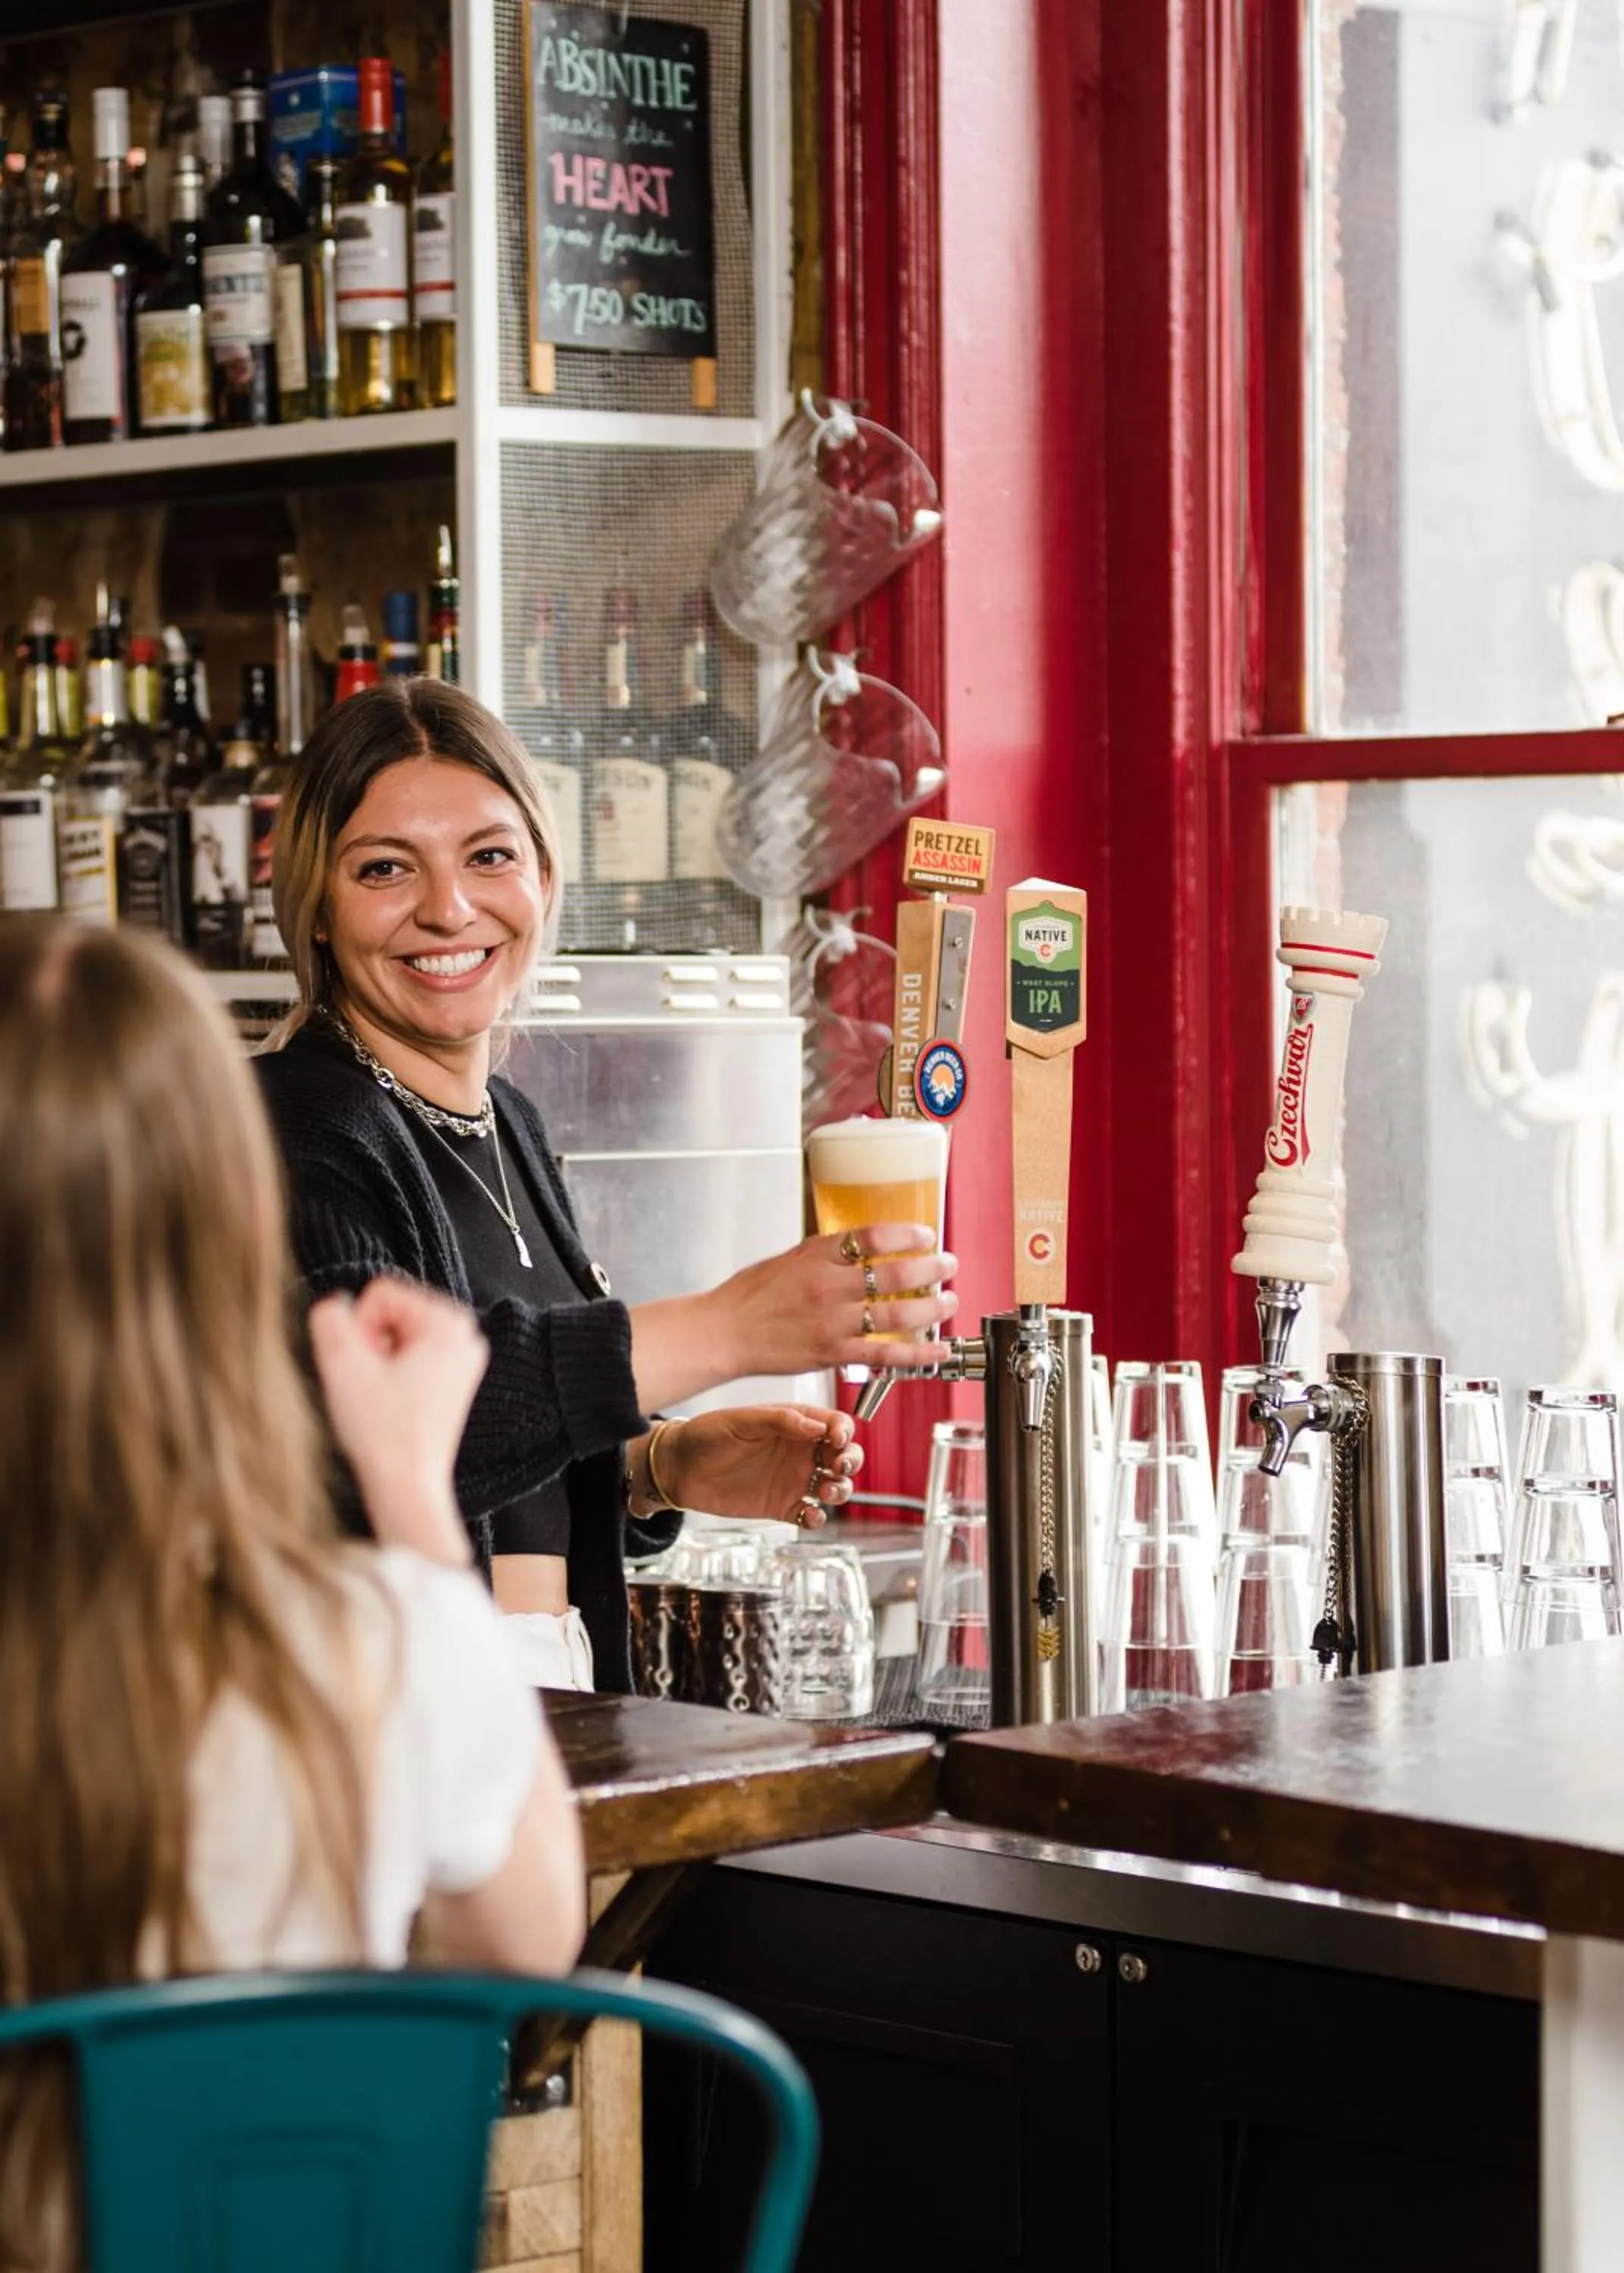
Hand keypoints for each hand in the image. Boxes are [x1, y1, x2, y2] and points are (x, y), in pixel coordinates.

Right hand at [308, 1278, 488, 1563]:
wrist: (406, 1487)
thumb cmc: (383, 1434)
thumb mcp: (341, 1365)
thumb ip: (329, 1318)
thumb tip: (334, 1306)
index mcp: (450, 1322)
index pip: (380, 1292)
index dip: (358, 1327)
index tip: (364, 1366)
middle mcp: (465, 1335)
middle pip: (391, 1312)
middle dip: (369, 1343)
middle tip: (371, 1384)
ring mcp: (462, 1359)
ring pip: (396, 1335)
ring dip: (376, 1360)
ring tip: (380, 1397)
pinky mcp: (453, 1382)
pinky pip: (408, 1357)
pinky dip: (390, 1375)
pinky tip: (390, 1405)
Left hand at [645, 1405, 864, 1528]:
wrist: (679, 1468)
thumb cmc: (707, 1435)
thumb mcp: (742, 1420)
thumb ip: (779, 1420)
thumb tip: (817, 1426)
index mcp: (794, 1424)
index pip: (834, 1424)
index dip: (843, 1431)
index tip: (836, 1439)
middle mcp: (799, 1451)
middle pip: (844, 1456)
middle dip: (851, 1461)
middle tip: (838, 1466)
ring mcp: (793, 1480)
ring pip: (835, 1486)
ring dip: (841, 1490)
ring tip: (825, 1491)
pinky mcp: (781, 1506)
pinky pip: (811, 1515)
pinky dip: (818, 1518)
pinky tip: (809, 1514)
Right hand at [702, 1226, 958, 1381]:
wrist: (725, 1331)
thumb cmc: (751, 1296)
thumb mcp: (790, 1258)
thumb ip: (827, 1255)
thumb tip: (861, 1249)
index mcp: (817, 1255)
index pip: (873, 1236)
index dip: (908, 1235)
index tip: (926, 1235)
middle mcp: (829, 1286)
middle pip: (894, 1275)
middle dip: (932, 1269)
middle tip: (949, 1265)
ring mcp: (833, 1322)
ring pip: (897, 1314)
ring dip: (932, 1308)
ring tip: (950, 1301)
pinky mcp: (833, 1354)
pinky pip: (885, 1354)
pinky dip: (918, 1353)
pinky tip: (938, 1348)